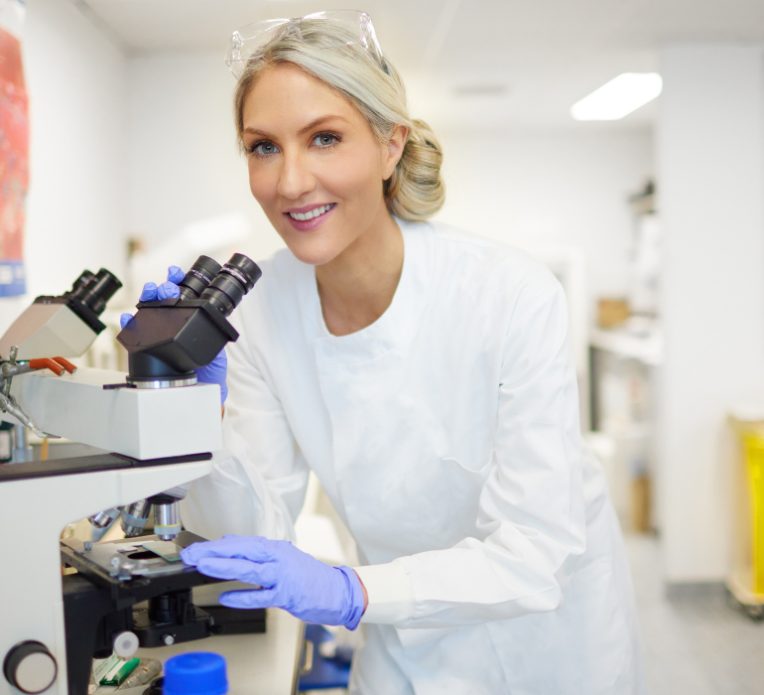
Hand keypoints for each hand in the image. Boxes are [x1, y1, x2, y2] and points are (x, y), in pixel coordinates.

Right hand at [120, 266, 228, 402]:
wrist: (201, 392)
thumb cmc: (211, 371)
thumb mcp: (219, 348)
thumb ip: (216, 333)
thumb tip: (216, 317)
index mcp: (191, 317)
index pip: (182, 293)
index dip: (176, 280)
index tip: (175, 274)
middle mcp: (173, 321)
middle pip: (162, 297)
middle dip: (162, 288)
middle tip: (168, 291)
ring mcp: (159, 332)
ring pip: (147, 309)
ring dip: (147, 298)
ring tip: (150, 295)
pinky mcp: (147, 346)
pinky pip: (133, 332)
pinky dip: (129, 323)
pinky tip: (129, 318)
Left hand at [180, 535, 365, 629]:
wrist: (337, 591)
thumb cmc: (309, 576)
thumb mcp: (283, 558)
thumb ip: (257, 553)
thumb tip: (229, 543)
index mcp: (275, 548)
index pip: (241, 542)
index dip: (216, 545)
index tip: (196, 548)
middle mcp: (278, 557)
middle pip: (242, 550)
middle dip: (214, 552)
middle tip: (191, 554)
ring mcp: (282, 576)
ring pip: (249, 569)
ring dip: (224, 566)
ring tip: (203, 566)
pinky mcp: (287, 595)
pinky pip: (261, 596)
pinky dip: (242, 596)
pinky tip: (224, 597)